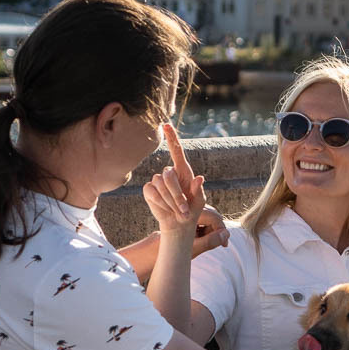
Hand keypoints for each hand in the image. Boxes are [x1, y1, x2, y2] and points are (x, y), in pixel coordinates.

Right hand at [143, 124, 228, 254]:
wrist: (179, 225)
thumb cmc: (192, 211)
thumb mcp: (199, 202)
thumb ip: (199, 190)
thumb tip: (200, 178)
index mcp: (184, 172)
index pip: (176, 151)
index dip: (171, 138)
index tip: (165, 124)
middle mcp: (170, 173)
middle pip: (168, 174)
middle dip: (176, 193)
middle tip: (183, 209)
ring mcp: (157, 181)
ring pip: (159, 184)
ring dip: (169, 200)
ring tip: (176, 211)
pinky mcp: (149, 190)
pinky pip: (151, 192)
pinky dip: (159, 202)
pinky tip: (165, 209)